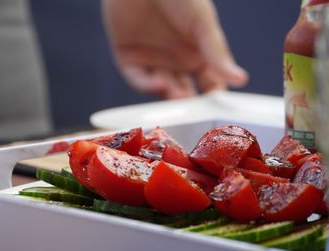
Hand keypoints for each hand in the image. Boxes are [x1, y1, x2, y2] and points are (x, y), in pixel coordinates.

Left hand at [102, 0, 247, 98]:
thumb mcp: (202, 23)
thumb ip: (216, 52)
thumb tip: (240, 79)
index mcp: (198, 53)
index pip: (209, 83)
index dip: (214, 96)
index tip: (218, 107)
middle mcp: (176, 60)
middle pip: (184, 92)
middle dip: (189, 102)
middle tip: (194, 109)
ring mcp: (152, 61)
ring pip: (162, 88)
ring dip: (169, 95)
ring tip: (178, 97)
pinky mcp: (128, 58)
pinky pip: (138, 78)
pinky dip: (147, 84)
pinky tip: (159, 83)